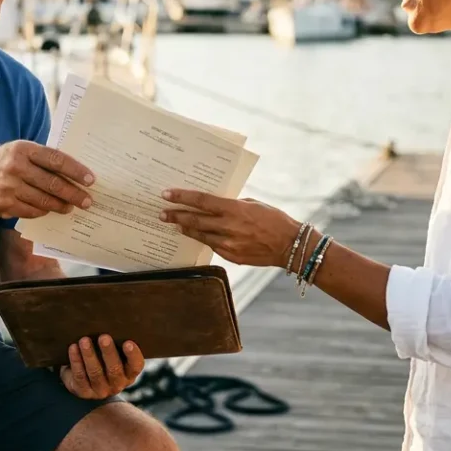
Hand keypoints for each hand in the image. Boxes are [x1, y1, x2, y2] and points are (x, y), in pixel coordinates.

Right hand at [0, 141, 95, 218]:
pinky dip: (43, 211)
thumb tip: (74, 171)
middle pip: (52, 183)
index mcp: (22, 149)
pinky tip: (51, 210)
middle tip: (87, 201)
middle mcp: (15, 167)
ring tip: (71, 207)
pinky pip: (31, 211)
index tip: (90, 180)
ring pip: (43, 200)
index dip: (76, 170)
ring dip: (61, 205)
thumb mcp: (18, 151)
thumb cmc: (1, 162)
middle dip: (74, 194)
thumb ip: (42, 158)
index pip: (56, 159)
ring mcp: (8, 187)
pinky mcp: (3, 205)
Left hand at [60, 335, 144, 399]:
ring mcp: (100, 390)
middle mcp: (117, 384)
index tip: (128, 342)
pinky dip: (76, 361)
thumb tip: (112, 315)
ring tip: (84, 340)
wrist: (83, 375)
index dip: (133, 355)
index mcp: (129, 372)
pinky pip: (80, 376)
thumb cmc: (102, 355)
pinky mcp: (84, 391)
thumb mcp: (112, 350)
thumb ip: (116, 339)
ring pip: (95, 373)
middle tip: (104, 337)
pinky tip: (73, 348)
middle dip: (108, 352)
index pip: (136, 365)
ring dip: (89, 355)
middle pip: (114, 370)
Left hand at [160, 189, 301, 267]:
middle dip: (176, 215)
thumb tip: (214, 204)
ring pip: (200, 235)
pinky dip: (204, 239)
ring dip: (185, 229)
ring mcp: (228, 244)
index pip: (201, 201)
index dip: (182, 197)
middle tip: (162, 213)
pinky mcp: (231, 256)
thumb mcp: (252, 204)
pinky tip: (196, 235)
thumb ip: (232, 204)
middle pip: (195, 220)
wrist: (289, 245)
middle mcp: (228, 227)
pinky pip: (212, 246)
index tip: (167, 195)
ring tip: (174, 224)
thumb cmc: (274, 219)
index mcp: (234, 209)